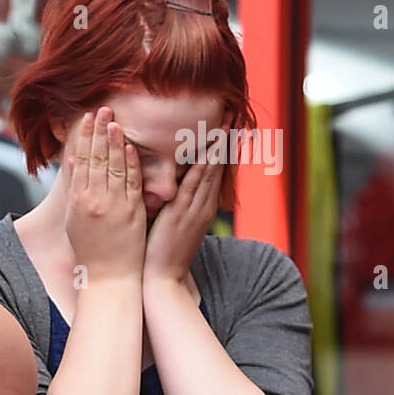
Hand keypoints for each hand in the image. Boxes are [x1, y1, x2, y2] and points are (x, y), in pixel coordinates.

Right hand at [64, 106, 145, 283]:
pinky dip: (129, 164)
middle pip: (95, 159)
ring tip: (114, 120)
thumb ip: (76, 190)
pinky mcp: (131, 212)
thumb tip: (74, 162)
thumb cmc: (92, 251)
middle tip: (101, 109)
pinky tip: (129, 146)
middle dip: (98, 132)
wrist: (109, 277)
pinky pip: (130, 183)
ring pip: (112, 167)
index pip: (82, 161)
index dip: (85, 138)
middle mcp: (93, 200)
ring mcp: (113, 206)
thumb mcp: (74, 219)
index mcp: (78, 201)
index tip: (88, 118)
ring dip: (114, 141)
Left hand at [142, 115, 226, 286]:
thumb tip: (164, 186)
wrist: (162, 279)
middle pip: (217, 166)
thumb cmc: (160, 252)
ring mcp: (195, 210)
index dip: (220, 147)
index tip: (226, 126)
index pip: (213, 170)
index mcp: (200, 206)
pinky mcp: (183, 215)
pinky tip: (208, 152)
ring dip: (218, 148)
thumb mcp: (169, 221)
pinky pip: (194, 187)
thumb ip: (170, 203)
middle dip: (225, 140)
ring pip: (210, 172)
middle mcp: (202, 205)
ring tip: (226, 124)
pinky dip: (201, 168)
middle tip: (234, 115)